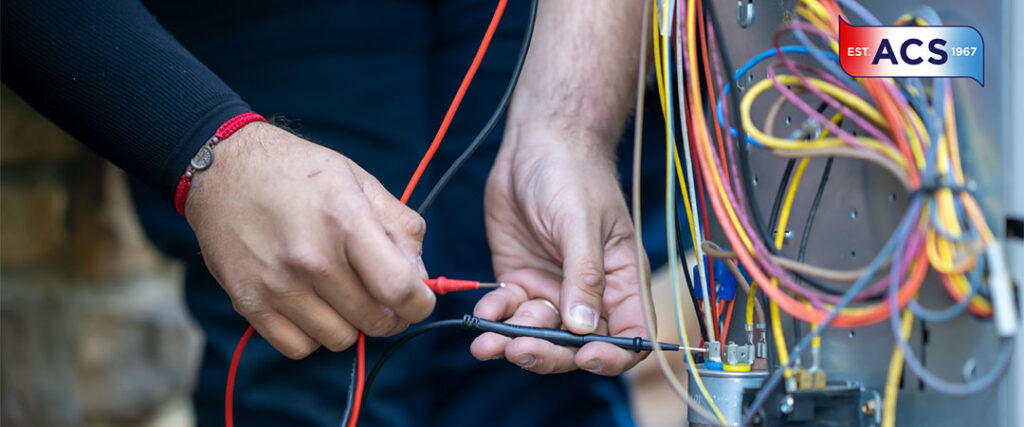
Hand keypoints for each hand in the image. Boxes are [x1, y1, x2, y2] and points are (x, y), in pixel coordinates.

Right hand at [185, 122, 433, 358]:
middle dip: (389, 313)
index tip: (418, 299)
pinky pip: (299, 347)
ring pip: (340, 339)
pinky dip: (312, 334)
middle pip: (374, 321)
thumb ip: (400, 227)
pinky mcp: (248, 303)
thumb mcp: (358, 181)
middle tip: (380, 294)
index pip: (399, 289)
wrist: (222, 169)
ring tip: (339, 292)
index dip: (420, 303)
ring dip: (349, 323)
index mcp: (344, 221)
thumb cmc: (298, 173)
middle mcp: (311, 258)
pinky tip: (310, 304)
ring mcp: (277, 285)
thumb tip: (421, 277)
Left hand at [470, 126, 648, 374]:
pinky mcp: (519, 279)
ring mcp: (552, 288)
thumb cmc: (572, 173)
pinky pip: (508, 311)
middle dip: (549, 353)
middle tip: (519, 350)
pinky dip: (494, 317)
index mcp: (621, 280)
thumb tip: (585, 327)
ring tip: (486, 342)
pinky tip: (483, 313)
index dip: (612, 355)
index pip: (629, 334)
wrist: (536, 142)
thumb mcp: (580, 221)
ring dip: (513, 340)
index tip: (586, 357)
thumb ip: (584, 274)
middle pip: (576, 345)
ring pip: (538, 333)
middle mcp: (588, 293)